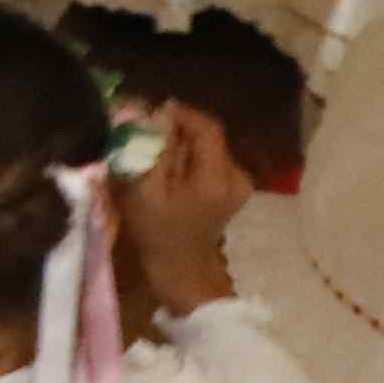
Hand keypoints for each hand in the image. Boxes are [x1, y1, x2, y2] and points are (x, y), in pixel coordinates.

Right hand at [120, 98, 246, 311]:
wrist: (182, 270)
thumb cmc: (157, 233)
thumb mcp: (143, 191)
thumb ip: (150, 151)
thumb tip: (155, 115)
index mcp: (216, 178)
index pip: (206, 127)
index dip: (179, 114)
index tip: (151, 113)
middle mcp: (237, 175)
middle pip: (207, 136)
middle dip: (177, 131)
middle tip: (148, 136)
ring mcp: (240, 183)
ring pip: (208, 147)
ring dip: (183, 145)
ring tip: (157, 155)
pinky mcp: (236, 188)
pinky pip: (211, 160)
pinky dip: (191, 158)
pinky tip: (173, 172)